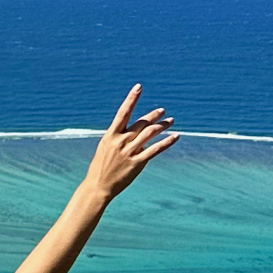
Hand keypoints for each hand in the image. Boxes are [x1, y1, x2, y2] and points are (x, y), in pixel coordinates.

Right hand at [83, 85, 177, 204]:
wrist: (98, 186)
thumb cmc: (100, 167)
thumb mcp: (105, 148)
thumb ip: (119, 138)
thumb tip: (135, 131)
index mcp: (111, 135)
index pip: (123, 112)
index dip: (131, 99)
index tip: (139, 87)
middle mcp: (121, 141)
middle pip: (142, 123)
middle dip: (154, 115)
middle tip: (162, 111)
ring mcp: (130, 152)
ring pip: (150, 133)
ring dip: (162, 126)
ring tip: (171, 121)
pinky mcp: (138, 162)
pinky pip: (155, 149)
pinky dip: (167, 142)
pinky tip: (174, 137)